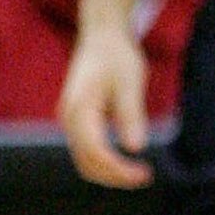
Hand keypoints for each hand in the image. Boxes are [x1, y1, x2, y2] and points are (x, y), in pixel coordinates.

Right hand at [61, 20, 154, 188]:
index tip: (144, 174)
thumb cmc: (117, 56)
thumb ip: (130, 114)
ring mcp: (70, 122)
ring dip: (110, 172)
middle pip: (87, 163)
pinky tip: (127, 163)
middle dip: (115, 176)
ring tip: (139, 173)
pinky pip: (87, 152)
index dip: (119, 169)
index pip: (96, 152)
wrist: (102, 37)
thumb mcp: (130, 82)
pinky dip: (105, 162)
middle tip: (145, 177)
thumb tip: (136, 147)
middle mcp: (69, 119)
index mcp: (79, 109)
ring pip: (85, 161)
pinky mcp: (77, 122)